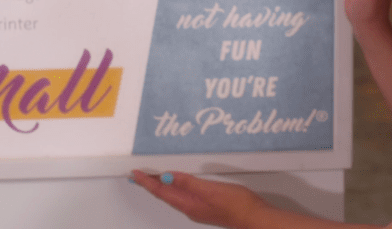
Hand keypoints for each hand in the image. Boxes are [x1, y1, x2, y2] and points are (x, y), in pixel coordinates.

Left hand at [130, 170, 266, 228]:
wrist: (256, 218)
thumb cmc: (237, 205)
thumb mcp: (211, 190)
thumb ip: (188, 183)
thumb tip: (166, 177)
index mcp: (189, 204)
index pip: (162, 192)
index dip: (147, 182)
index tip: (135, 174)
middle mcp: (191, 208)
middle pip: (165, 195)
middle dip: (150, 185)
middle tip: (138, 175)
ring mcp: (199, 208)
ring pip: (173, 195)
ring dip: (161, 186)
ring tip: (152, 178)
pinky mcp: (208, 205)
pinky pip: (185, 195)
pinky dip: (176, 186)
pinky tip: (178, 183)